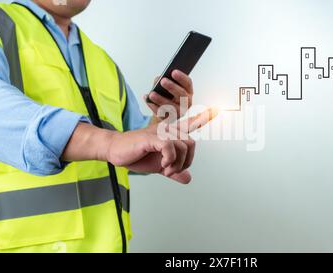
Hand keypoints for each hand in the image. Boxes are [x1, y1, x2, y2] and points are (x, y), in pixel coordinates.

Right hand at [63, 108, 216, 183]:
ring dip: (177, 163)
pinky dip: (170, 160)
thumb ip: (174, 171)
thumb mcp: (160, 166)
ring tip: (166, 169)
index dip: (203, 117)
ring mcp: (161, 132)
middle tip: (173, 170)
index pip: (190, 124)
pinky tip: (162, 164)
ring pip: (183, 146)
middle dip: (186, 161)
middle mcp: (168, 130)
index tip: (216, 109)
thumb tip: (188, 179)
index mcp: (170, 134)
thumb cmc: (137, 155)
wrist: (116, 152)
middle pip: (191, 143)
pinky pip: (171, 148)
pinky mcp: (153, 137)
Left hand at [145, 70, 192, 119]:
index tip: (173, 71)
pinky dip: (154, 107)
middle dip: (172, 87)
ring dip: (161, 99)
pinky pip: (162, 114)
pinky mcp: (171, 120)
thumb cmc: (167, 94)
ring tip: (151, 93)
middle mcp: (187, 103)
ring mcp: (180, 112)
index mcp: (188, 91)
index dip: (181, 77)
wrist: (166, 111)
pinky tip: (147, 100)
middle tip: (162, 80)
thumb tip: (157, 79)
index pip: (188, 83)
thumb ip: (164, 80)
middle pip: (182, 95)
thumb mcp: (167, 86)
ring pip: (171, 107)